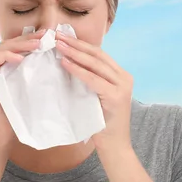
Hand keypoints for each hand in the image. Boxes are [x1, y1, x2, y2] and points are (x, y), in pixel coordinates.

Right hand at [0, 29, 45, 165]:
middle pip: (4, 46)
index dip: (27, 42)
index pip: (9, 50)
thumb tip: (48, 69)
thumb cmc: (10, 125)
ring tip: (38, 43)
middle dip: (26, 38)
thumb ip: (26, 82)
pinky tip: (21, 58)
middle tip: (46, 35)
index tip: (46, 39)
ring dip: (19, 45)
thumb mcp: (22, 97)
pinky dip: (6, 56)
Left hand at [55, 31, 133, 154]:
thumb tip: (67, 62)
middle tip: (57, 35)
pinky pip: (93, 79)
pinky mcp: (116, 97)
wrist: (114, 146)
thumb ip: (89, 81)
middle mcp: (124, 77)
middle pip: (97, 55)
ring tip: (58, 45)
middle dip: (76, 44)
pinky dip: (77, 70)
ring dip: (74, 53)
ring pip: (95, 64)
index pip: (99, 54)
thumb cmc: (100, 122)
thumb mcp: (95, 96)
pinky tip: (65, 63)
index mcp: (121, 75)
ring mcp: (122, 86)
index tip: (63, 36)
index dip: (80, 44)